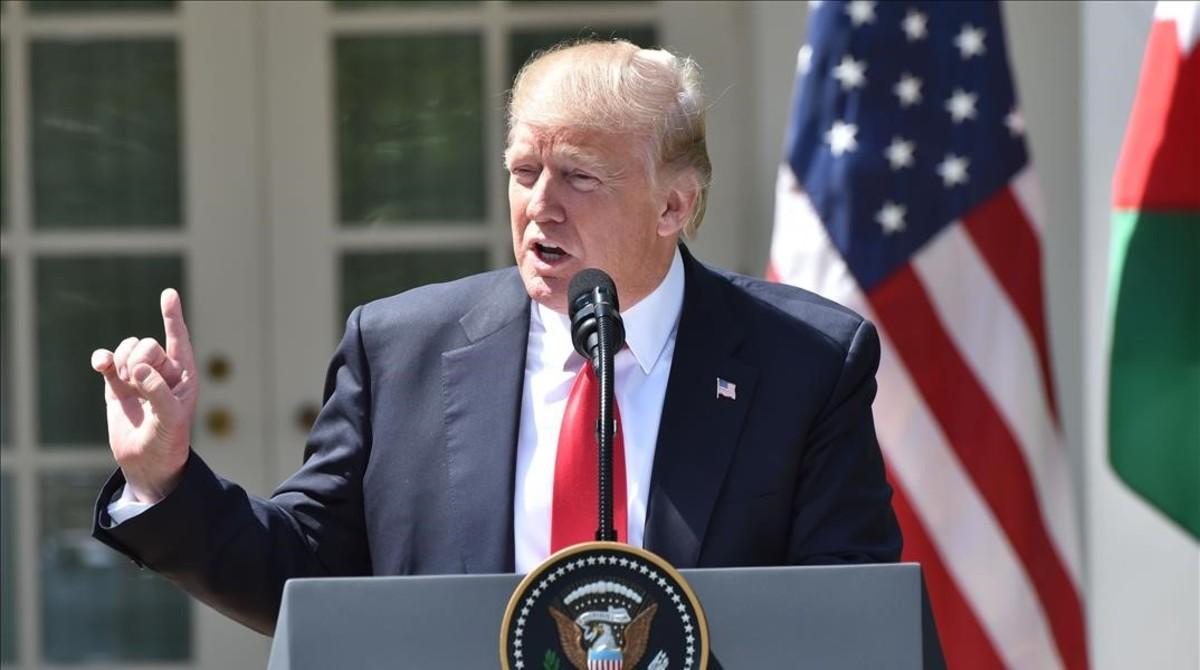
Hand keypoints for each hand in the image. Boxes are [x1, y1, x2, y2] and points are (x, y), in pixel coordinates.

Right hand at [91, 288, 198, 503]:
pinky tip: (100, 364)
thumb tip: (139, 369)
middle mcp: (163, 371)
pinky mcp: (117, 386)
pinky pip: (108, 361)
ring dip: (124, 363)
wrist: (146, 463)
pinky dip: (103, 359)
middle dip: (140, 359)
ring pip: (128, 349)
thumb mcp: (170, 419)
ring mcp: (139, 376)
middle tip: (140, 384)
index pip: (178, 339)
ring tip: (128, 387)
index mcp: (184, 374)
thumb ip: (158, 392)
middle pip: (148, 345)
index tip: (168, 294)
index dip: (172, 316)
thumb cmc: (168, 441)